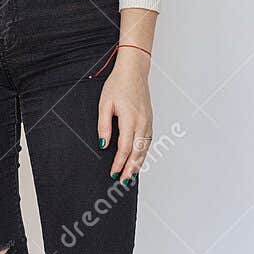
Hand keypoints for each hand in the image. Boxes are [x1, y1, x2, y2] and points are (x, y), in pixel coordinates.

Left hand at [98, 60, 152, 184]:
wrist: (133, 72)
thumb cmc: (118, 85)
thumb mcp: (104, 104)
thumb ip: (104, 126)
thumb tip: (103, 145)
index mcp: (130, 119)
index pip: (125, 148)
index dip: (119, 163)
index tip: (113, 172)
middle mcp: (142, 123)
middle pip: (138, 152)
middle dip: (130, 168)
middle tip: (123, 182)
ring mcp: (148, 122)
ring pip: (145, 148)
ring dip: (138, 163)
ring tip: (130, 176)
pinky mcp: (149, 120)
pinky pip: (147, 141)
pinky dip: (143, 153)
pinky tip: (138, 160)